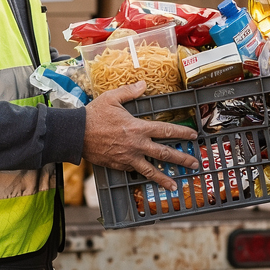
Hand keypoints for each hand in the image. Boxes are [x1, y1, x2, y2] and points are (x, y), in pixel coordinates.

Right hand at [82, 81, 199, 190]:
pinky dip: (144, 176)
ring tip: (176, 185)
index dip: (181, 133)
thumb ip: (130, 91)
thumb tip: (143, 84)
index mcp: (138, 127)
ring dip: (165, 178)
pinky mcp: (119, 165)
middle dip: (181, 159)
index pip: (165, 130)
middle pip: (164, 154)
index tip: (193, 136)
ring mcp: (128, 157)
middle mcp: (136, 145)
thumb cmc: (93, 115)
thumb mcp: (112, 98)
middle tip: (194, 163)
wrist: (75, 134)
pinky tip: (151, 180)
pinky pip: (134, 171)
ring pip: (151, 170)